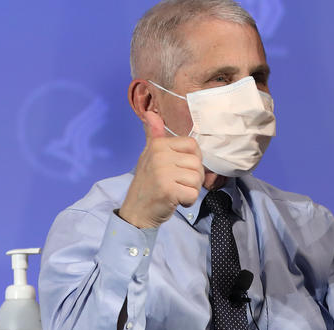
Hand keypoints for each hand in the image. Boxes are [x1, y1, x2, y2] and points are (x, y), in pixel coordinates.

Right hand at [119, 112, 204, 228]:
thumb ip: (154, 136)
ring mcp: (162, 172)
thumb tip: (151, 114)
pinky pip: (193, 193)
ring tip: (176, 192)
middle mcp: (159, 155)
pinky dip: (188, 200)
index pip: (193, 145)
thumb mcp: (149, 156)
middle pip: (197, 163)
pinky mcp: (168, 190)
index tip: (180, 170)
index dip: (193, 160)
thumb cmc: (147, 184)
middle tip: (177, 184)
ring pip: (197, 178)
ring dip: (191, 190)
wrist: (136, 211)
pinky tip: (176, 200)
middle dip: (193, 178)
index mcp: (158, 145)